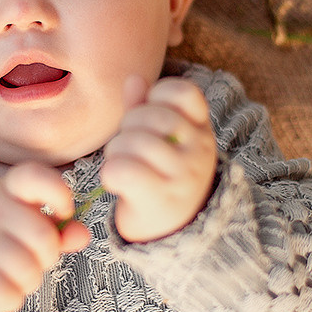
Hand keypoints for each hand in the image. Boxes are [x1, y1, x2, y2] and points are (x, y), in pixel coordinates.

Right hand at [0, 162, 89, 311]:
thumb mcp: (27, 224)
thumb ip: (59, 228)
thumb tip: (81, 235)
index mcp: (8, 189)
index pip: (34, 175)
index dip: (58, 193)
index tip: (63, 212)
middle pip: (44, 238)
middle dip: (46, 257)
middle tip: (30, 257)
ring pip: (29, 272)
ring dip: (28, 281)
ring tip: (10, 273)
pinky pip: (10, 296)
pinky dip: (11, 300)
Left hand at [101, 76, 216, 242]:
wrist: (173, 232)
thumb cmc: (162, 176)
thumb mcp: (161, 139)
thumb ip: (145, 108)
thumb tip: (134, 79)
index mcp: (200, 129)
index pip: (182, 92)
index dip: (155, 97)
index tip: (148, 117)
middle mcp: (198, 150)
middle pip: (151, 116)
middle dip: (127, 127)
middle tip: (126, 147)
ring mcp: (183, 175)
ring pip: (134, 142)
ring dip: (115, 151)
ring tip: (121, 164)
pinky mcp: (160, 198)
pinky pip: (123, 170)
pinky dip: (110, 173)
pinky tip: (116, 182)